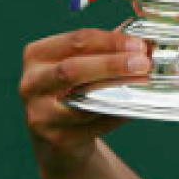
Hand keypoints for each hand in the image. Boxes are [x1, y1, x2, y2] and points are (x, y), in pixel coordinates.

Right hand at [19, 28, 150, 178]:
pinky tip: (133, 107)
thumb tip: (146, 42)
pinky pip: (93, 123)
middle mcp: (32, 82)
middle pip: (73, 69)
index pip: (77, 41)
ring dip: (118, 89)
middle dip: (111, 64)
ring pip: (83, 99)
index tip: (138, 45)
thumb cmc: (74, 90)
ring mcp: (40, 112)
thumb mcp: (82, 64)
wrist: (57, 136)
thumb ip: (107, 51)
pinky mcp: (56, 137)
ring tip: (144, 82)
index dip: (111, 41)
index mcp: (37, 55)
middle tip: (143, 63)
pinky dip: (116, 114)